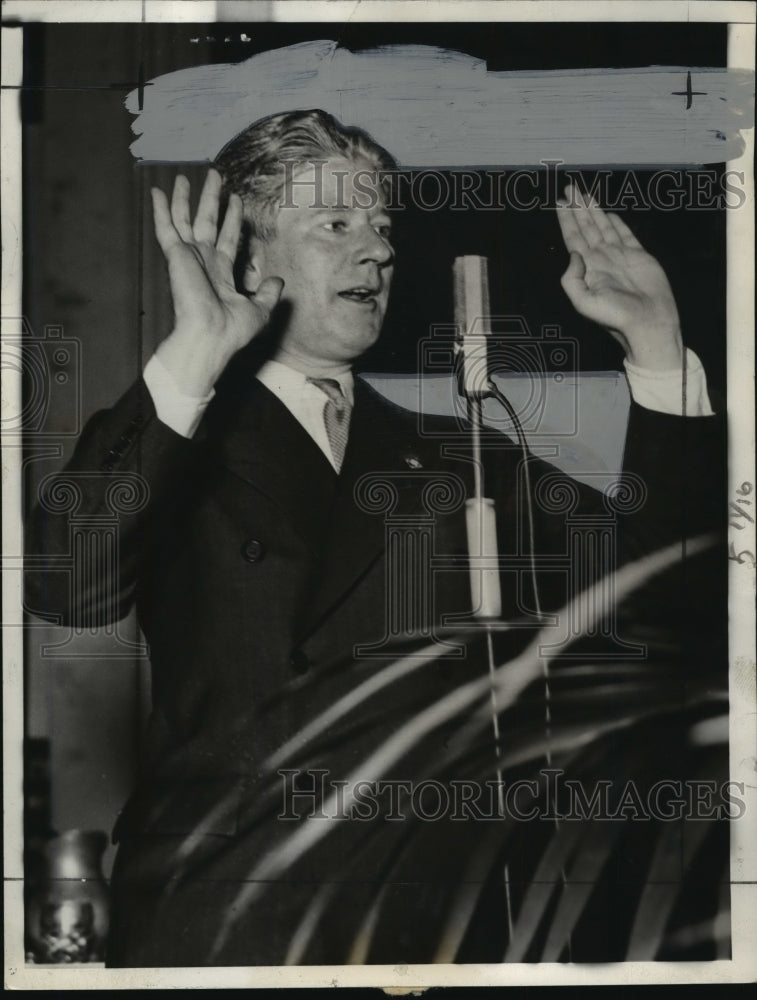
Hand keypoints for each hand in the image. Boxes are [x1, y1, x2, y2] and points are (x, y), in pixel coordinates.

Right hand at [151, 169, 282, 395]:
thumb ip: (268, 293)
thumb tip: (278, 280)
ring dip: (185, 198)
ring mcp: (188, 258)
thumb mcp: (259, 310)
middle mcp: (203, 263)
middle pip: (207, 223)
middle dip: (211, 199)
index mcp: (221, 274)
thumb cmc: (232, 332)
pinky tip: (158, 191)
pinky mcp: (176, 257)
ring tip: (185, 176)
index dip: (232, 219)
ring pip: (185, 220)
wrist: (210, 337)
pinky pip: (166, 228)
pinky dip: (161, 209)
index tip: (236, 199)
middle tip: (214, 176)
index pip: (228, 239)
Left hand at [556, 185, 682, 370]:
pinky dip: (616, 222)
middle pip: (585, 227)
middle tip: (569, 188)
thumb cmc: (615, 317)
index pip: (573, 238)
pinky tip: (607, 213)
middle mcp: (601, 259)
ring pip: (603, 226)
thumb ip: (571, 278)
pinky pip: (624, 234)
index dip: (565, 219)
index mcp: (587, 268)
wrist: (647, 321)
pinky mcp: (638, 256)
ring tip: (583, 194)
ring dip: (593, 210)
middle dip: (577, 208)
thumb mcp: (583, 302)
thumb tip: (573, 254)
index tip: (559, 202)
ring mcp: (619, 256)